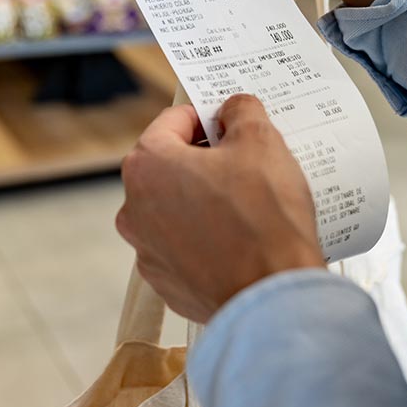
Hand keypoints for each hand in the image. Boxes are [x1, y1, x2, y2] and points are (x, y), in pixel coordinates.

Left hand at [116, 95, 324, 322]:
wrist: (272, 297)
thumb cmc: (263, 218)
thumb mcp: (261, 142)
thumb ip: (241, 111)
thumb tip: (233, 109)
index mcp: (147, 166)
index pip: (173, 121)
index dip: (207, 117)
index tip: (233, 125)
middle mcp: (134, 209)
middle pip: (170, 166)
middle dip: (205, 160)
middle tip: (247, 163)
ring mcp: (147, 252)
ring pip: (176, 209)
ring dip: (204, 201)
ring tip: (249, 206)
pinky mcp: (167, 284)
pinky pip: (185, 248)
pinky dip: (207, 240)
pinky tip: (242, 241)